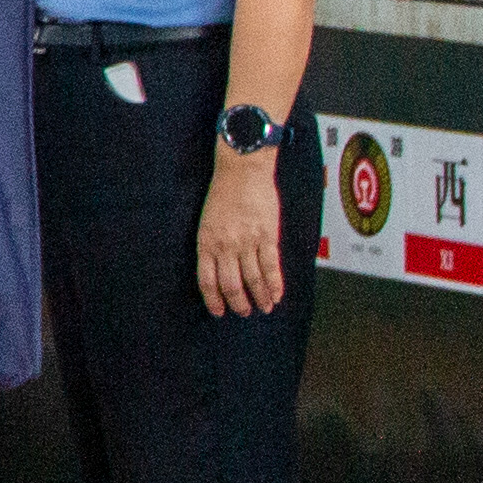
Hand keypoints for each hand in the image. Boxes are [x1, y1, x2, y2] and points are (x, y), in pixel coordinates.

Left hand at [197, 151, 287, 319]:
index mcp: (206, 242)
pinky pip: (271, 267)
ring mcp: (247, 242)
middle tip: (244, 312)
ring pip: (253, 280)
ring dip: (259, 298)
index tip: (219, 312)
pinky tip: (277, 295)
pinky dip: (275, 285)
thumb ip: (213, 245)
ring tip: (263, 308)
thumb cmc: (223, 193)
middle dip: (238, 303)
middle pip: (231, 285)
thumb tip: (221, 268)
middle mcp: (225, 246)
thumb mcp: (208, 222)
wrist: (242, 170)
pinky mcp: (268, 236)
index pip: (206, 280)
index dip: (213, 300)